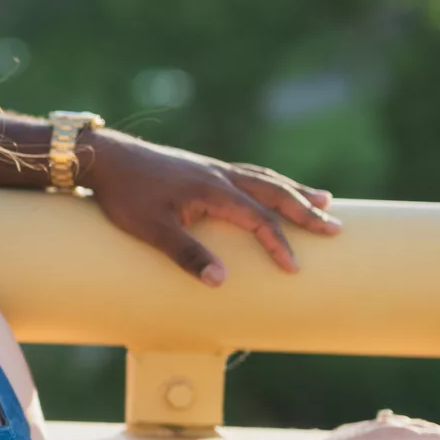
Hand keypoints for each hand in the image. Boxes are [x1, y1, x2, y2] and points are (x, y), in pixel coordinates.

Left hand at [79, 130, 340, 284]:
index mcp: (213, 191)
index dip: (278, 245)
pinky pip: (248, 173)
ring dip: (294, 191)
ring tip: (323, 199)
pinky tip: (271, 187)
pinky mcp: (201, 167)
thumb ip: (186, 254)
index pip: (258, 220)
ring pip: (264, 179)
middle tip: (335, 227)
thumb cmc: (125, 195)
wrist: (104, 157)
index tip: (294, 268)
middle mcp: (220, 175)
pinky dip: (270, 181)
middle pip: (273, 194)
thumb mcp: (152, 229)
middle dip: (306, 211)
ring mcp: (212, 168)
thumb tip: (221, 281)